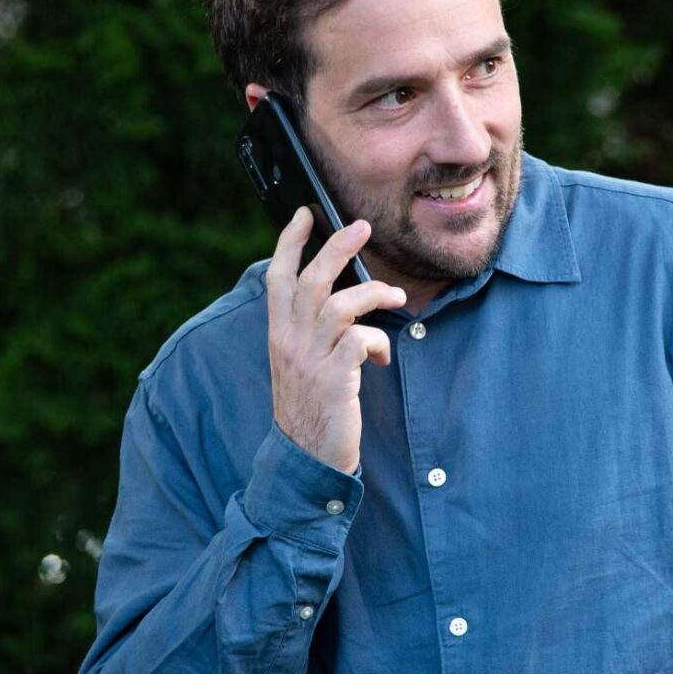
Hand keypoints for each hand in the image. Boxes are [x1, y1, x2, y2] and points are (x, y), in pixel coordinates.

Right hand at [267, 208, 406, 476]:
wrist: (306, 459)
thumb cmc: (310, 408)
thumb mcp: (299, 365)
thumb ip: (310, 332)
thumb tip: (342, 300)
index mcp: (278, 335)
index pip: (277, 278)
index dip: (289, 243)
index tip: (306, 215)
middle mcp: (289, 342)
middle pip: (310, 279)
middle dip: (336, 247)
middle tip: (361, 227)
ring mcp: (310, 360)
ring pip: (339, 304)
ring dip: (373, 294)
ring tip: (395, 298)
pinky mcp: (334, 379)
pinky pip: (361, 340)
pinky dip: (379, 341)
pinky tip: (382, 357)